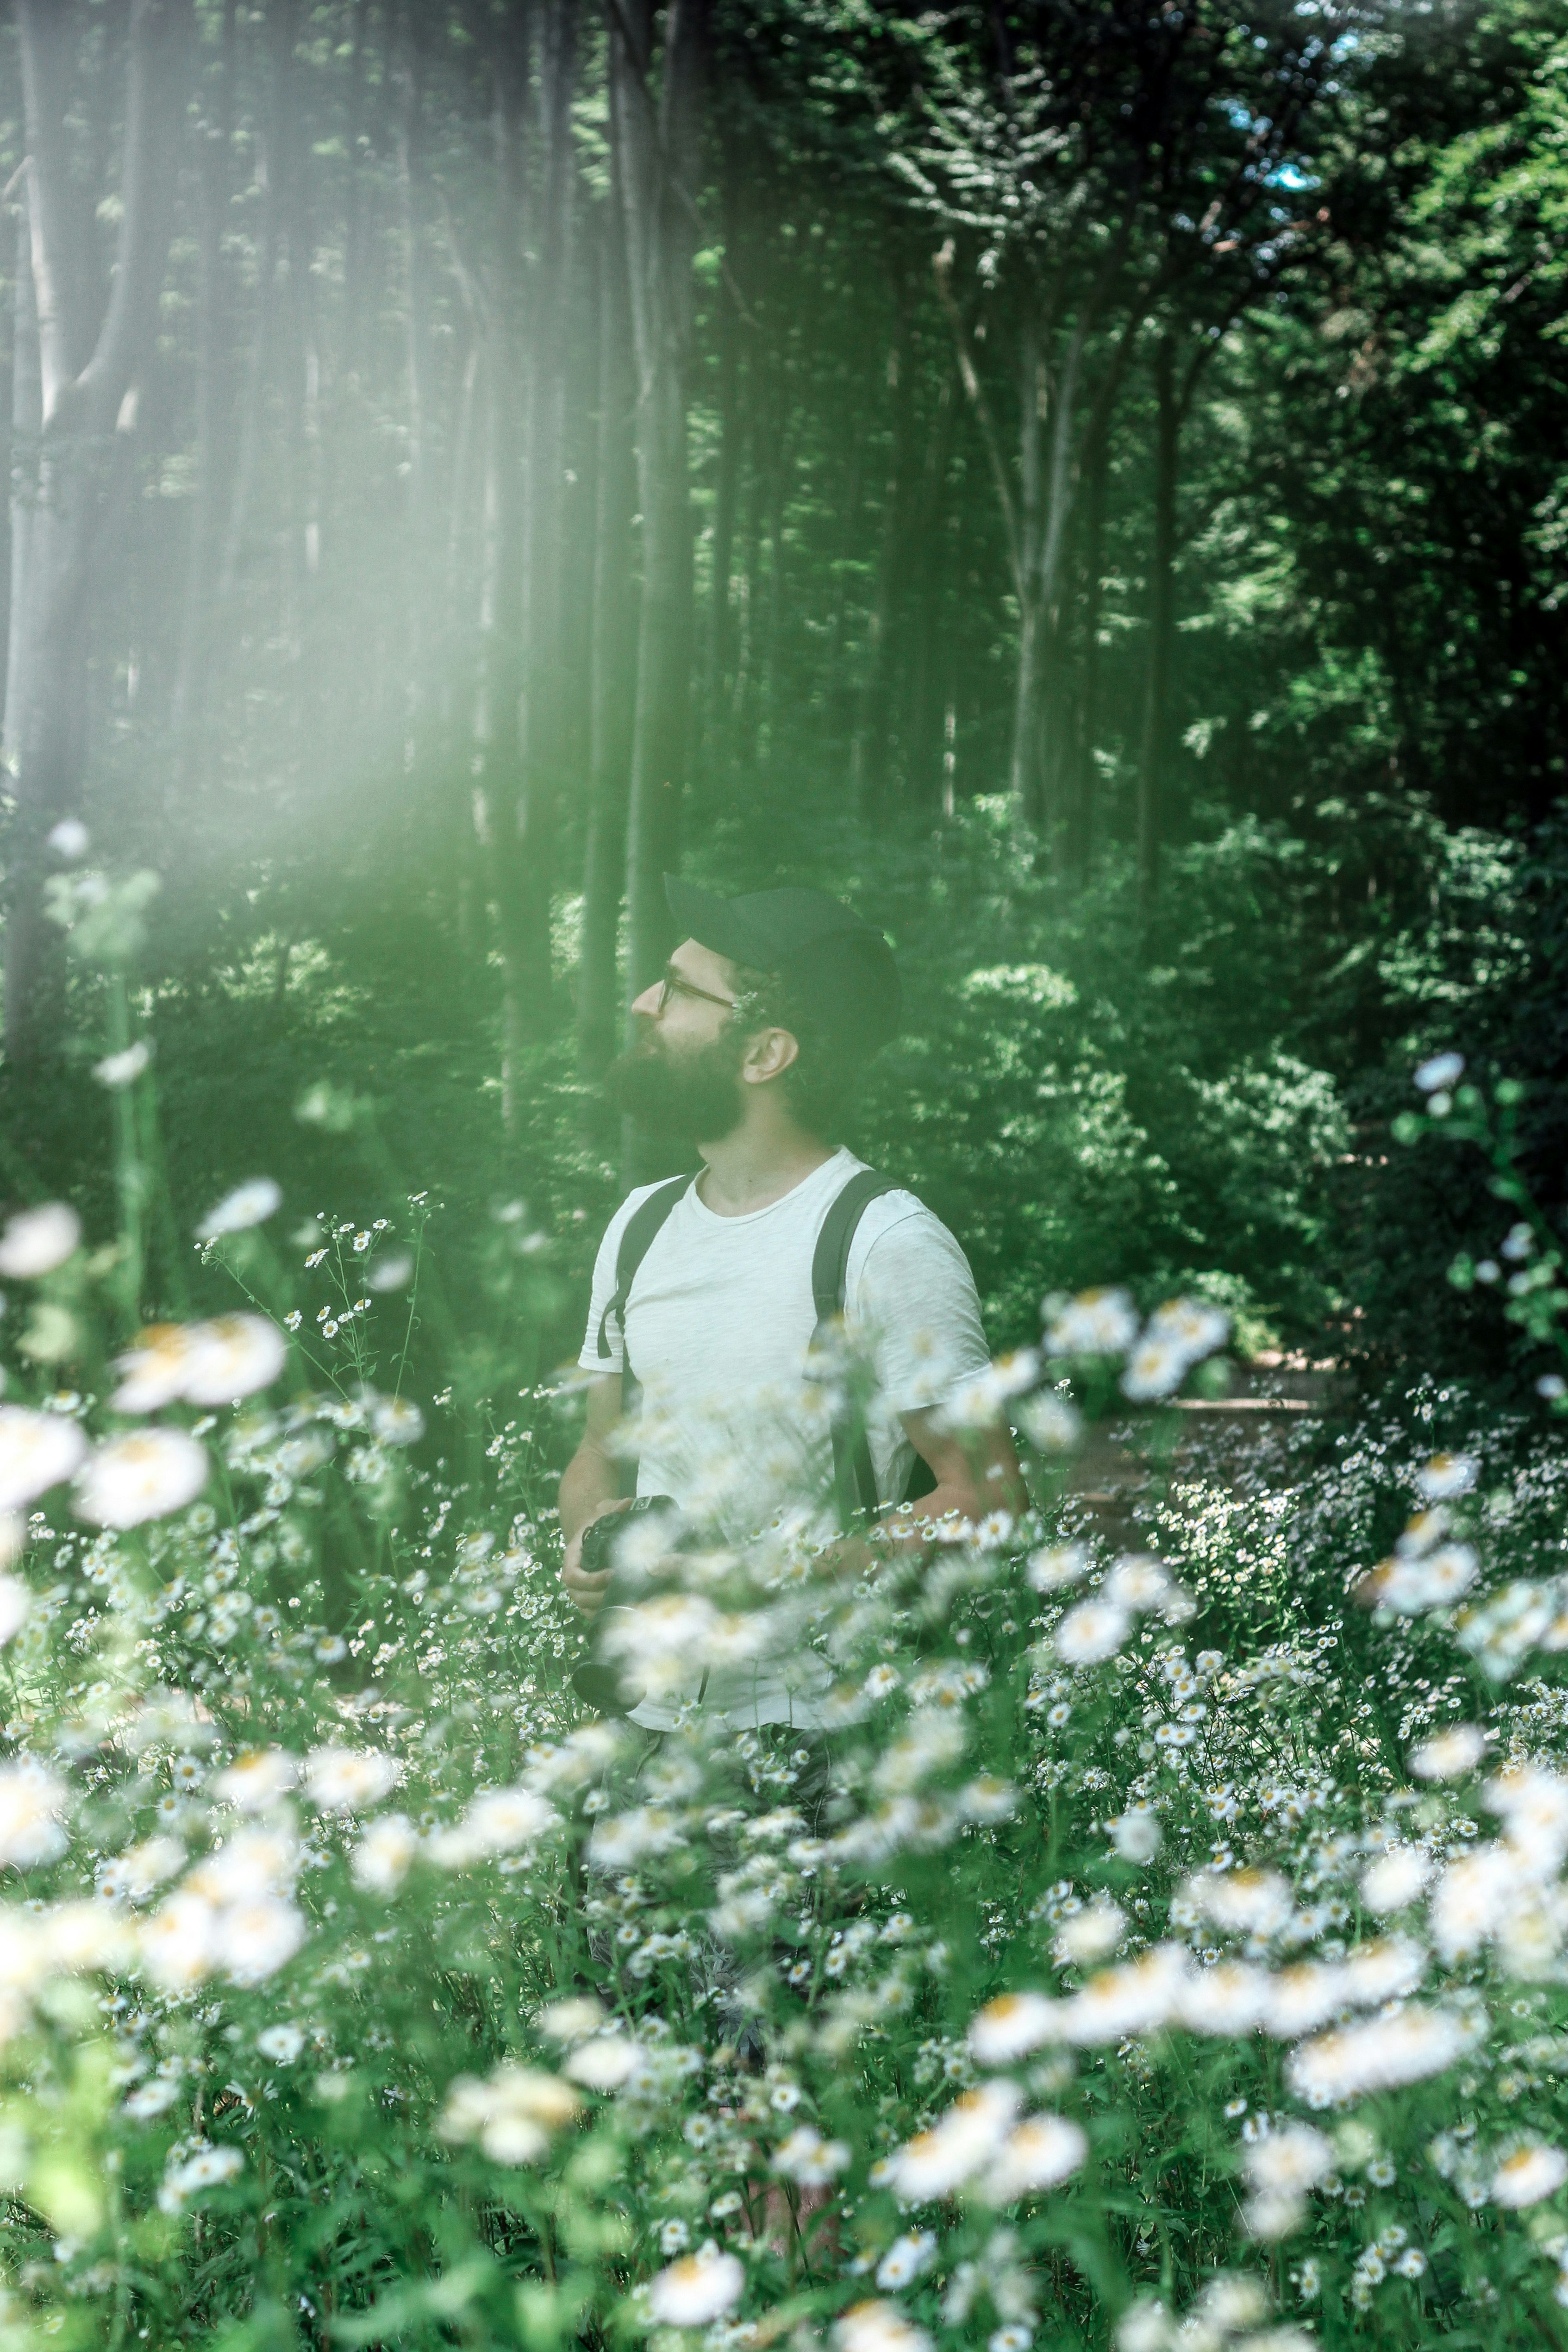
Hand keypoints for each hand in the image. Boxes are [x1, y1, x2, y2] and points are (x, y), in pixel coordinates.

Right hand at [561, 1498, 633, 1618]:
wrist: (595, 1533)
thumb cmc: (598, 1524)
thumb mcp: (604, 1513)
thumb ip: (613, 1509)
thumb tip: (627, 1504)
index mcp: (572, 1558)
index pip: (573, 1576)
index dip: (590, 1580)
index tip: (612, 1574)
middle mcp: (572, 1576)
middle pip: (578, 1596)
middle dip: (599, 1597)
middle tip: (622, 1591)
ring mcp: (579, 1589)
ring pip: (584, 1606)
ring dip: (601, 1608)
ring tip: (624, 1602)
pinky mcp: (589, 1597)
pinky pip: (590, 1612)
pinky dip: (603, 1615)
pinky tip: (621, 1612)